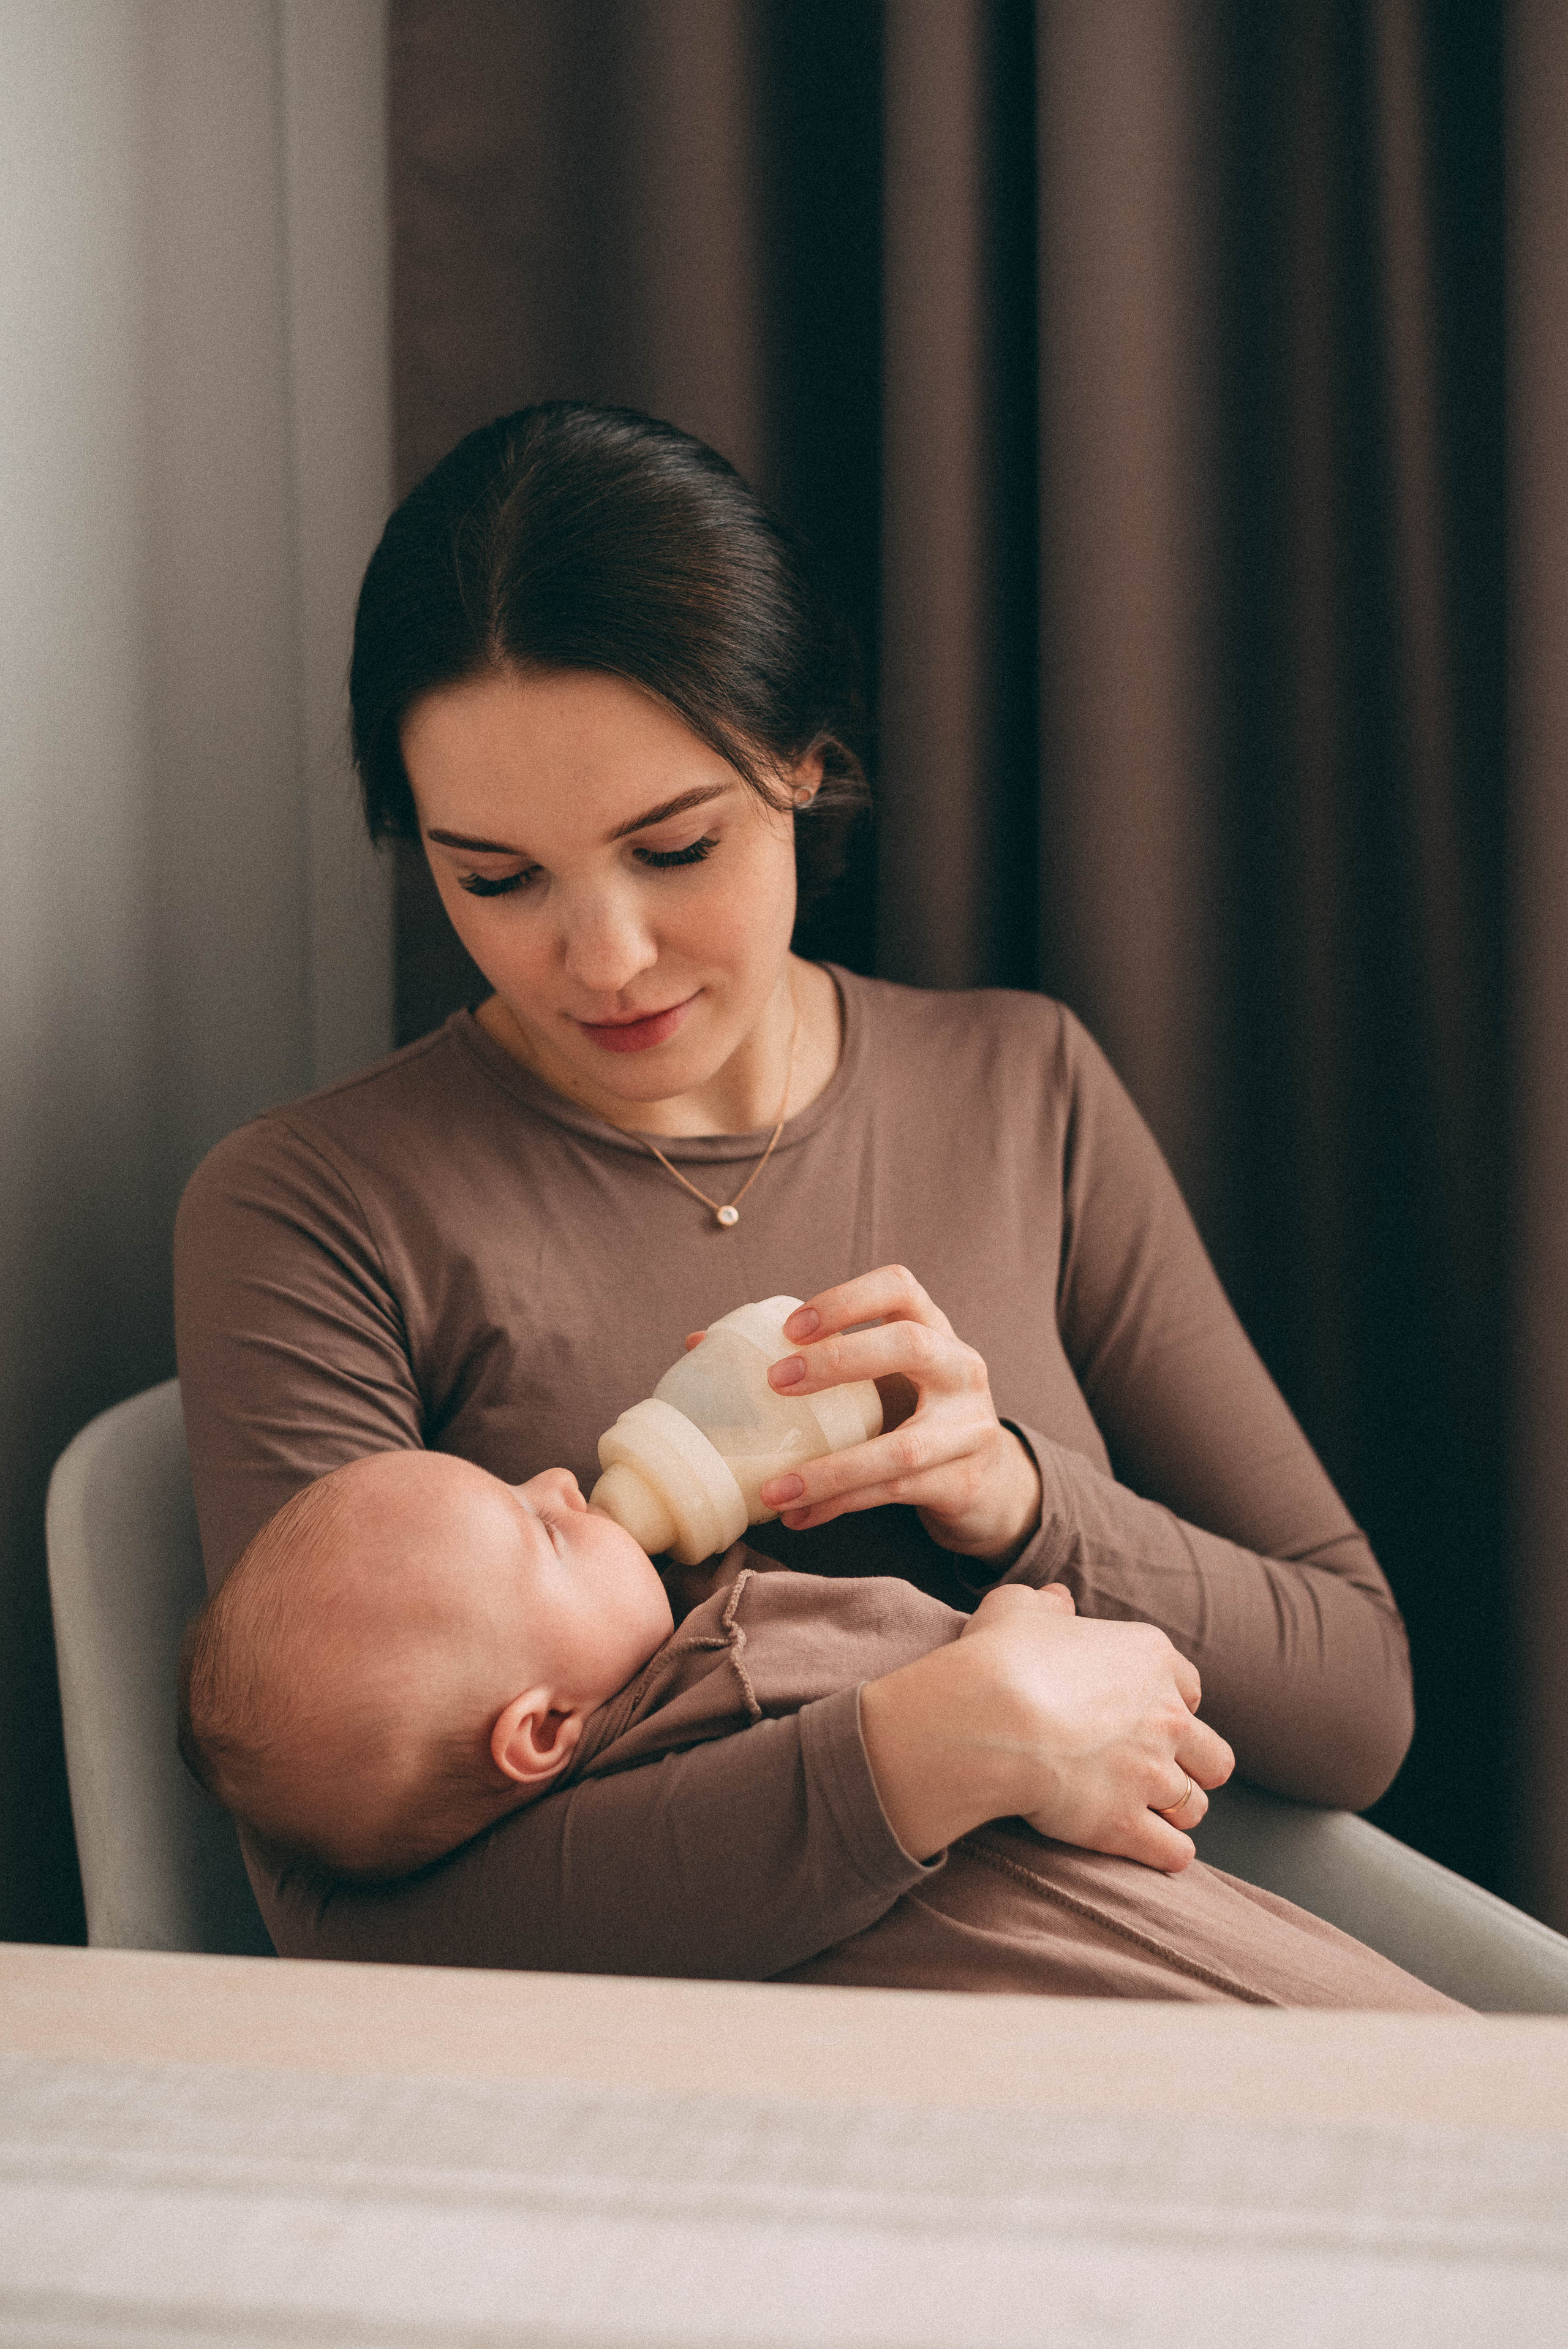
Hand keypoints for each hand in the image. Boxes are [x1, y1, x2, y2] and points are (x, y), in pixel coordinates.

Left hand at [754, 1266, 1043, 1562]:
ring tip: (773, 1489)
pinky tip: (799, 1514)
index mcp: (934, 1330)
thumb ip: (809, 1360)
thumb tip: (701, 1345)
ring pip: (901, 1447)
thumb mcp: (876, 1381)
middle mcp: (961, 1369)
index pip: (900, 1288)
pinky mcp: (964, 1482)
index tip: (791, 1326)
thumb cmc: (913, 1416)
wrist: (989, 1485)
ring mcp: (970, 1428)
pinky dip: (841, 1505)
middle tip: (776, 1381)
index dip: (846, 1299)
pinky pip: (895, 1494)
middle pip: (911, 1345)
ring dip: (830, 1469)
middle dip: (840, 1360)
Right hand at [859, 1582, 1232, 1870]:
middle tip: (1155, 1772)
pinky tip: (1149, 1850)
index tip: (1144, 1716)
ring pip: (1194, 1806)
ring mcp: (1152, 1773)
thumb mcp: (1016, 1608)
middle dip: (1192, 1766)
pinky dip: (1165, 1853)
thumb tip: (1058, 1600)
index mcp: (1149, 1657)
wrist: (989, 1717)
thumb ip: (1045, 1604)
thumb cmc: (999, 1658)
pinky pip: (1173, 1851)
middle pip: (1212, 1754)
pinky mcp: (1127, 1823)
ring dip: (1176, 1812)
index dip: (1170, 1704)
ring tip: (1149, 1815)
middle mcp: (1166, 1716)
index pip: (1190, 1687)